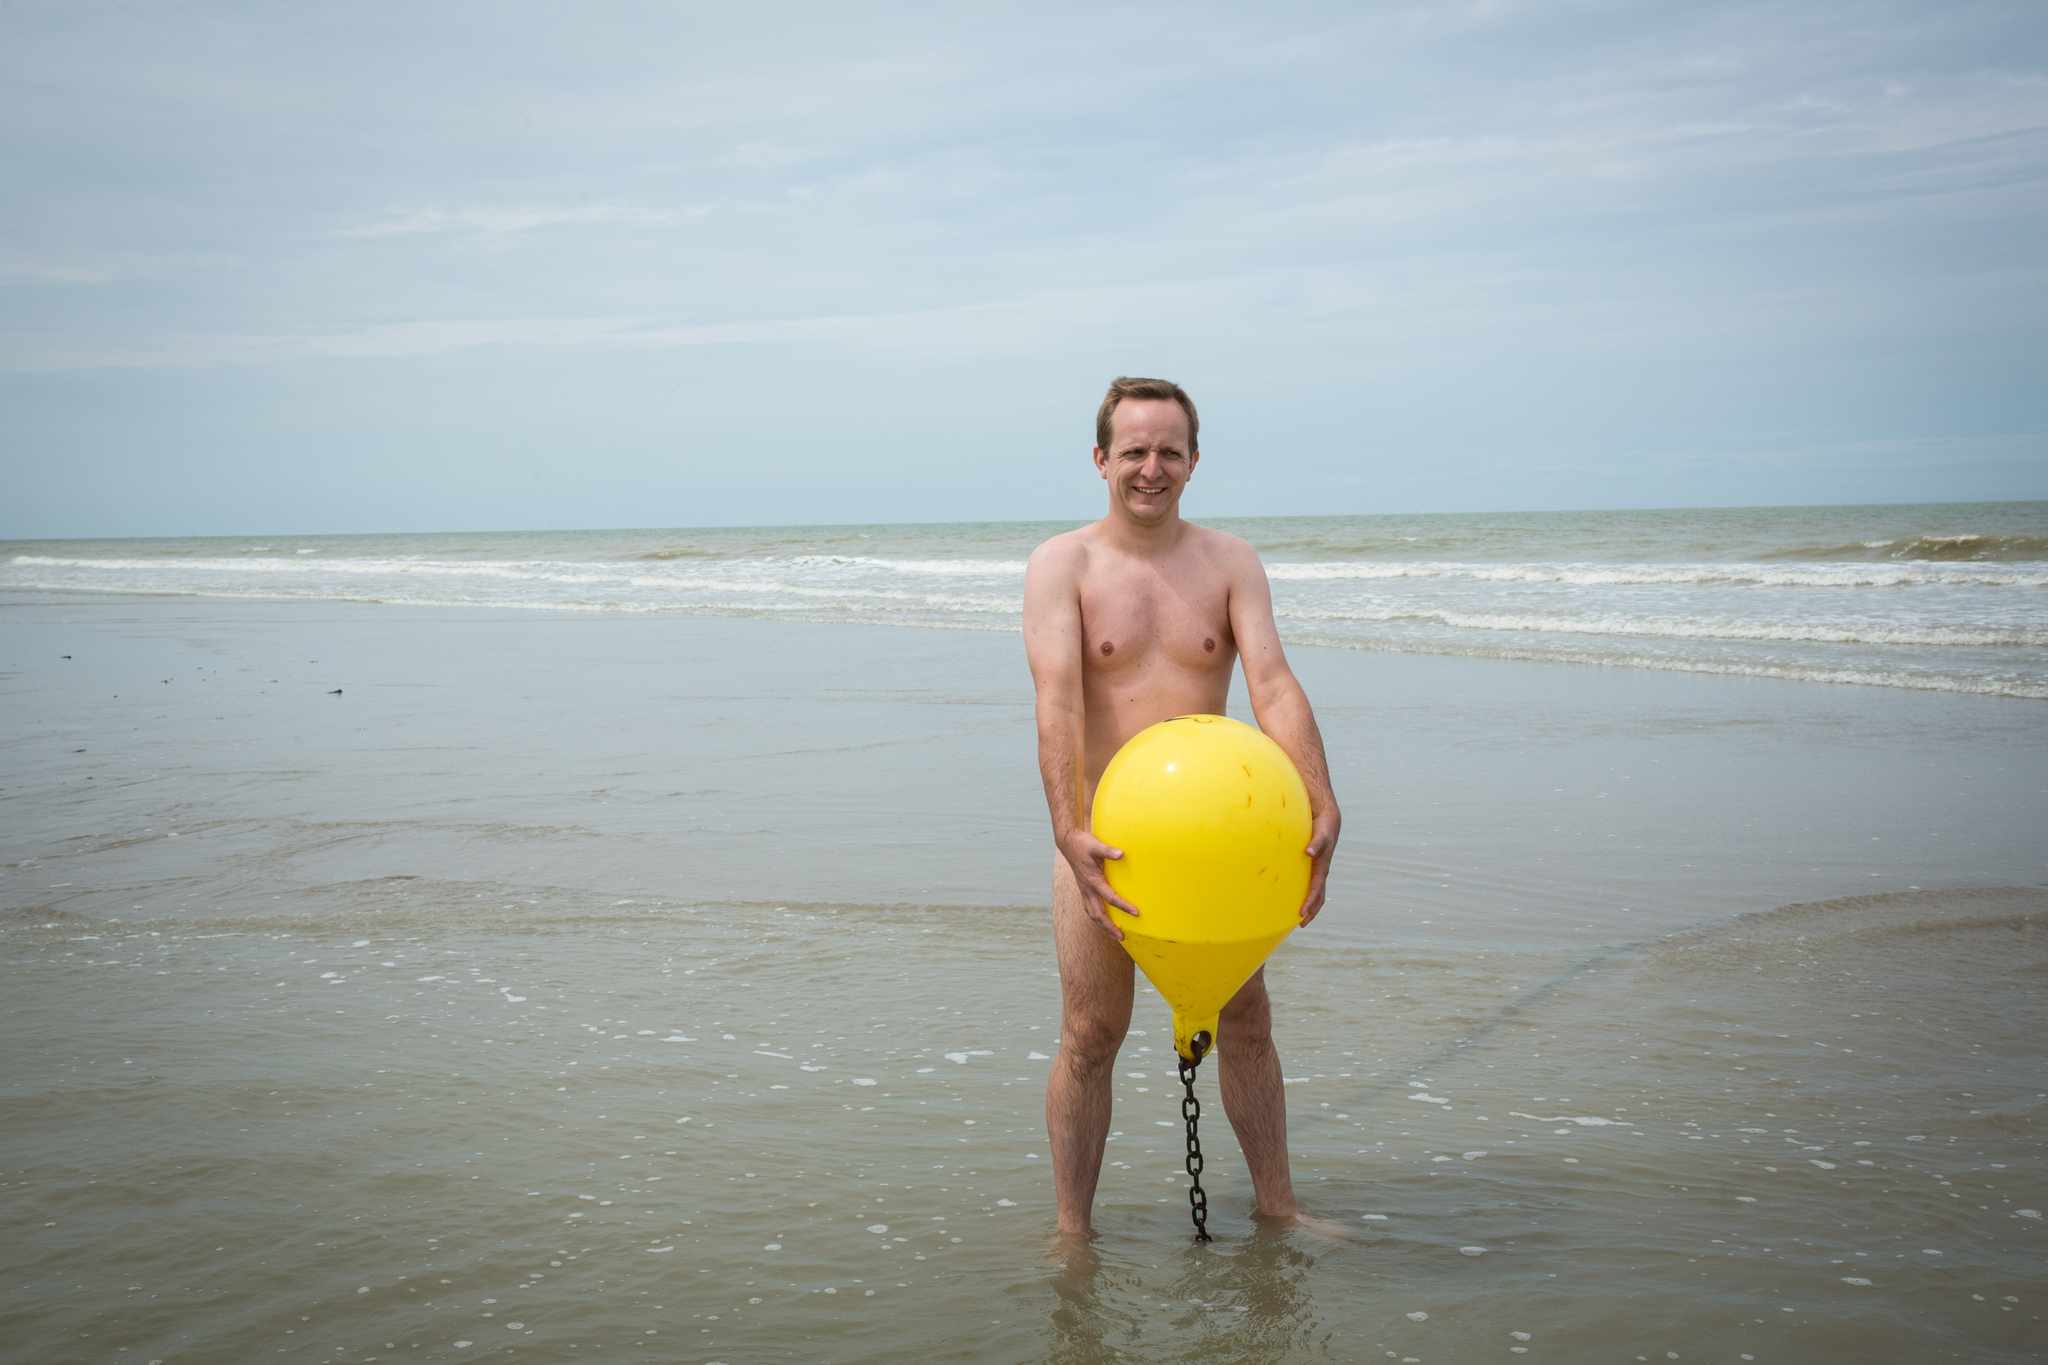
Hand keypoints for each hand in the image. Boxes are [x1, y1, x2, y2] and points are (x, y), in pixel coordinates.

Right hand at [1059, 829, 1140, 940]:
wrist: (1068, 843)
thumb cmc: (1083, 844)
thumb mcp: (1095, 845)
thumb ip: (1108, 851)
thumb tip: (1121, 854)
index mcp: (1092, 881)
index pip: (1110, 897)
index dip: (1123, 906)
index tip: (1136, 913)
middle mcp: (1087, 889)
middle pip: (1098, 914)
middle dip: (1109, 927)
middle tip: (1122, 937)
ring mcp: (1084, 891)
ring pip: (1092, 914)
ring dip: (1102, 925)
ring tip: (1114, 934)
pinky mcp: (1084, 890)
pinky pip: (1090, 908)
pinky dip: (1097, 917)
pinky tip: (1104, 920)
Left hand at [1299, 805, 1340, 926]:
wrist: (1326, 813)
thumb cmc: (1324, 822)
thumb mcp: (1323, 830)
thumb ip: (1317, 842)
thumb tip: (1309, 852)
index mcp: (1322, 865)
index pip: (1317, 888)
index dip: (1310, 902)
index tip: (1302, 915)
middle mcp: (1319, 868)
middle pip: (1317, 894)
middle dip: (1311, 910)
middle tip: (1300, 924)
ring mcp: (1315, 866)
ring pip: (1313, 889)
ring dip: (1307, 902)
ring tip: (1295, 915)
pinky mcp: (1308, 862)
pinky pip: (1305, 879)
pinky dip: (1298, 888)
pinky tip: (1286, 891)